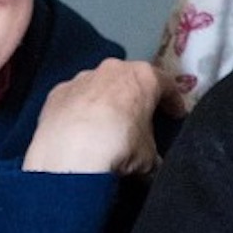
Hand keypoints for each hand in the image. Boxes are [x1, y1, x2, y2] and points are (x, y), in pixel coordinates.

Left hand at [22, 59, 181, 175]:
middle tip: (140, 119)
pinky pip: (74, 100)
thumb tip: (149, 162)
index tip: (176, 114)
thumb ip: (152, 151)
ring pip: (98, 87)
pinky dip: (79, 112)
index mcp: (143, 76)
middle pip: (129, 81)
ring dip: (104, 103)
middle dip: (135, 98)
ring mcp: (81, 78)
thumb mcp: (150, 155)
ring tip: (105, 128)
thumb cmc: (121, 146)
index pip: (166, 84)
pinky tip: (78, 132)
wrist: (71, 154)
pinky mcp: (56, 93)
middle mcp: (112, 69)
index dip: (173, 101)